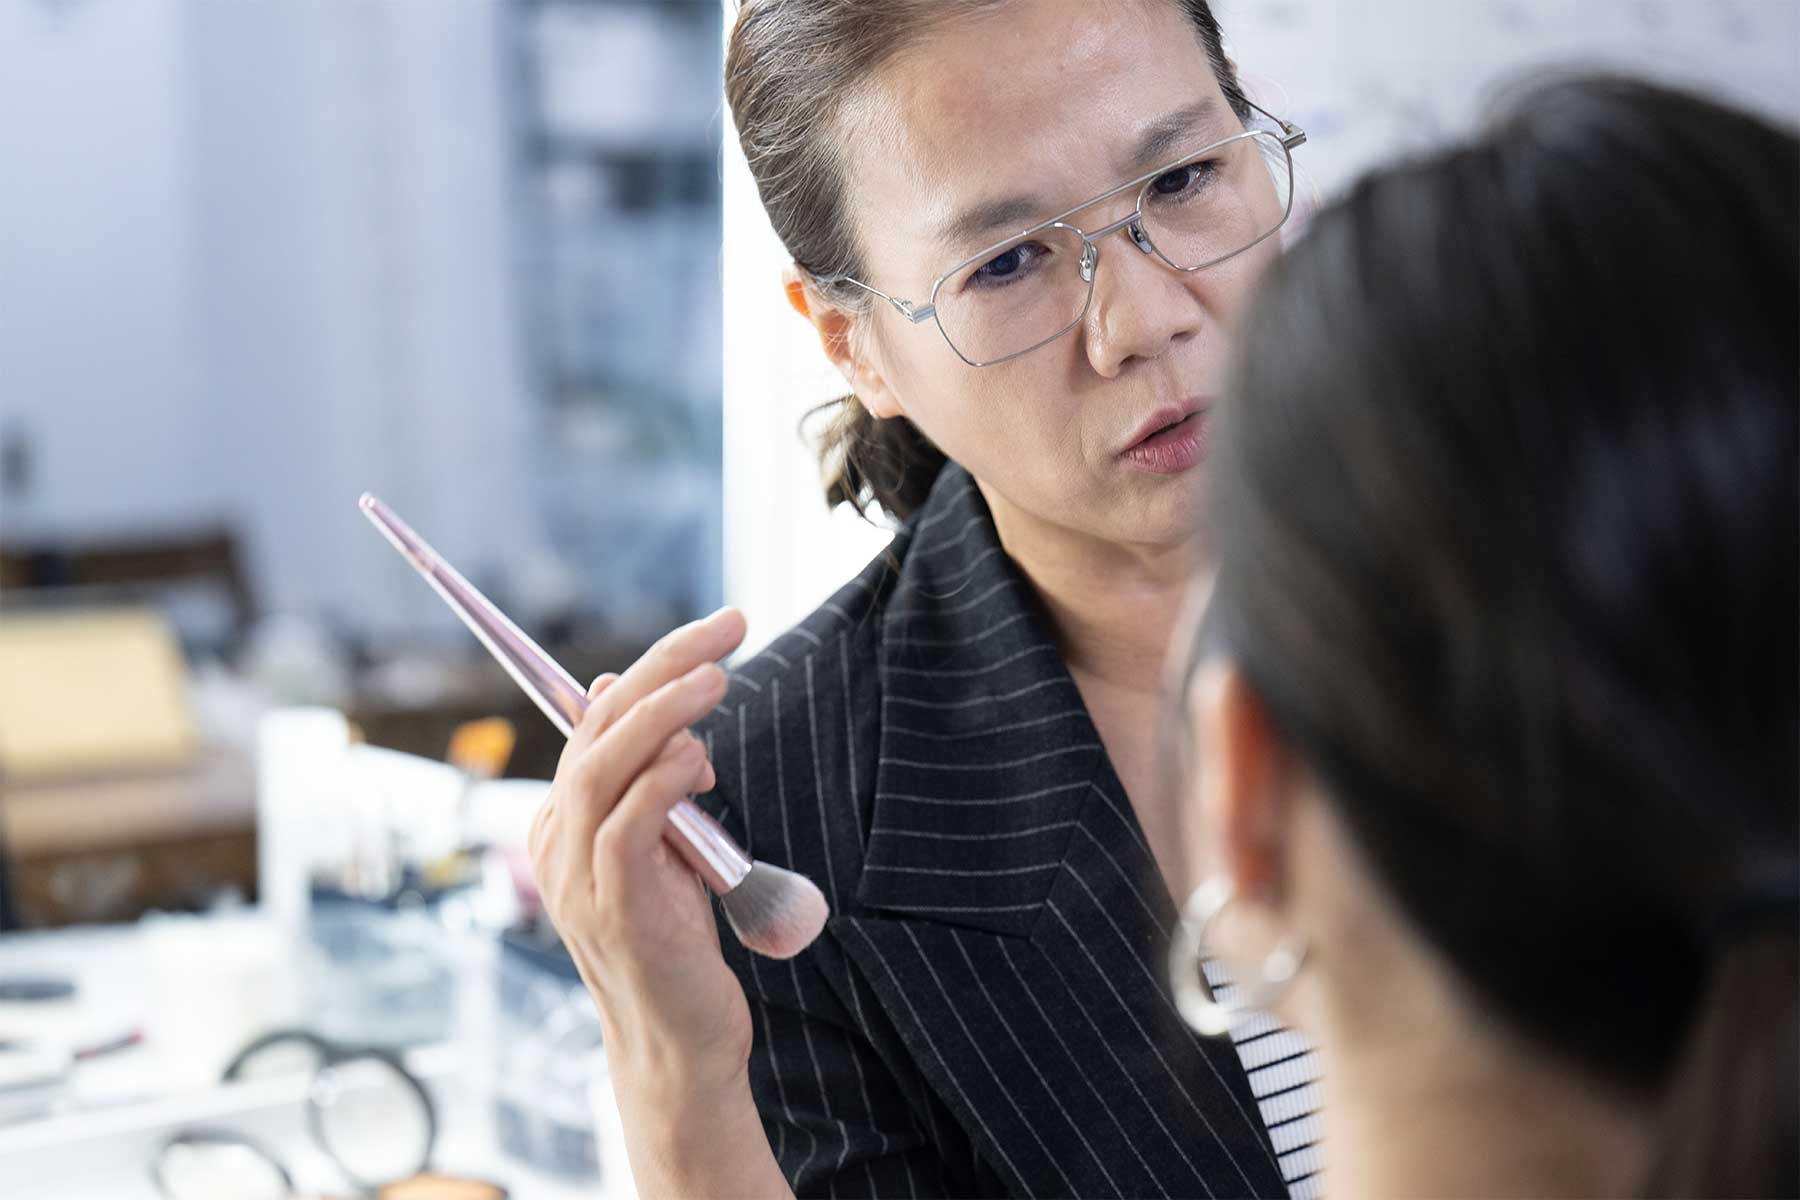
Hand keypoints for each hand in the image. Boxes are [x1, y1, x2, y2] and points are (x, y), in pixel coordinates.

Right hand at [528, 607, 753, 1090]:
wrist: (677, 1042)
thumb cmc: (679, 941)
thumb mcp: (665, 845)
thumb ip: (651, 778)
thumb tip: (621, 689)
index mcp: (567, 820)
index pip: (598, 717)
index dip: (656, 665)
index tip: (720, 630)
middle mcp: (559, 840)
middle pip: (596, 727)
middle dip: (664, 667)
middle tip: (727, 630)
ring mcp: (578, 877)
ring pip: (601, 768)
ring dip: (662, 713)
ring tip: (717, 678)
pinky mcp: (613, 909)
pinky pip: (625, 827)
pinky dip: (660, 781)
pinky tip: (695, 756)